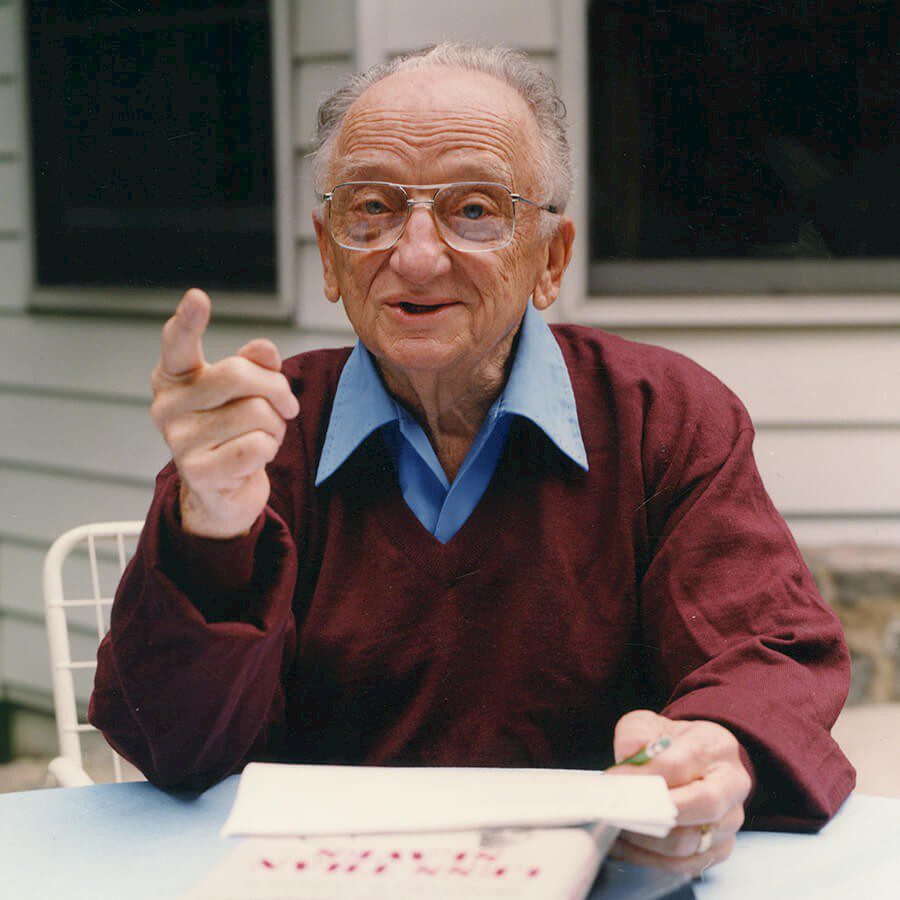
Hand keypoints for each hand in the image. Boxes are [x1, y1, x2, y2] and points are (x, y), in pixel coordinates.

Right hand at [150, 289, 299, 538]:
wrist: (222, 492)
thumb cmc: (233, 432)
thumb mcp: (246, 393)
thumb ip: (254, 365)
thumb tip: (264, 349)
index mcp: (174, 379)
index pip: (177, 344)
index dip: (187, 321)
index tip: (197, 297)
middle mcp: (167, 407)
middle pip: (239, 375)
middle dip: (277, 389)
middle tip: (287, 406)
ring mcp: (178, 441)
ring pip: (256, 413)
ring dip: (275, 426)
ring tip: (262, 436)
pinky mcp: (198, 472)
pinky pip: (258, 446)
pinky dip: (269, 450)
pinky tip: (254, 458)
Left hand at [608, 710, 751, 876]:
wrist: (696, 758)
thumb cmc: (672, 742)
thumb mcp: (650, 724)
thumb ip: (636, 734)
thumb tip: (628, 757)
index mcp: (716, 747)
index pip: (679, 764)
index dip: (643, 776)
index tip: (613, 781)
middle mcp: (731, 786)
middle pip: (701, 806)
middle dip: (652, 812)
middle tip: (617, 810)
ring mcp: (729, 821)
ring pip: (690, 841)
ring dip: (647, 839)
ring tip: (616, 827)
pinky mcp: (719, 849)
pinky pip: (685, 864)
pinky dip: (650, 859)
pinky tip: (625, 845)